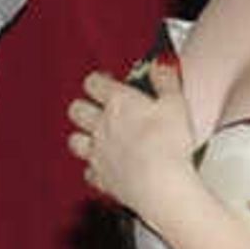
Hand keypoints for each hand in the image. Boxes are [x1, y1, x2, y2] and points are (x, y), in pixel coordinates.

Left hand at [68, 54, 196, 220]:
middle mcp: (101, 126)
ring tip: (95, 138)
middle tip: (97, 109)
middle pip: (76, 110)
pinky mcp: (101, 178)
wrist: (160, 184)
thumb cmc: (168, 144)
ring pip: (74, 141)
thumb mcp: (176, 103)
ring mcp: (98, 153)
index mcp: (118, 102)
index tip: (106, 82)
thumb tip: (161, 64)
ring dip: (82, 138)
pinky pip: (88, 173)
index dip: (98, 81)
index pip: (93, 82)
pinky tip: (105, 169)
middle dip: (84, 107)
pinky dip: (94, 170)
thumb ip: (166, 80)